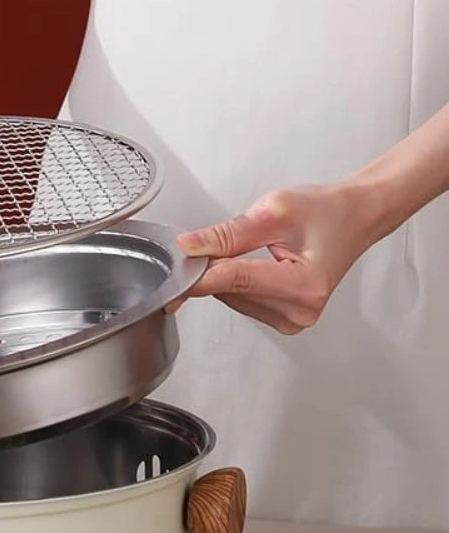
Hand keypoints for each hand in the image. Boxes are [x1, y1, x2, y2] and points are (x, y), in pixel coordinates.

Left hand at [172, 183, 378, 333]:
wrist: (355, 217)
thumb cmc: (326, 211)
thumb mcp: (273, 212)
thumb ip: (226, 234)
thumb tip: (189, 247)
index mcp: (304, 285)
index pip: (234, 280)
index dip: (200, 271)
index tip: (176, 267)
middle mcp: (300, 310)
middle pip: (229, 291)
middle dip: (215, 267)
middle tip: (224, 239)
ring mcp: (293, 319)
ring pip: (230, 298)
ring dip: (225, 275)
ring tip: (252, 249)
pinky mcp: (285, 320)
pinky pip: (241, 302)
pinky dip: (236, 283)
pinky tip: (254, 264)